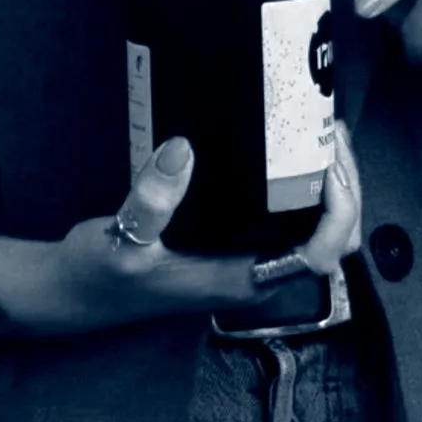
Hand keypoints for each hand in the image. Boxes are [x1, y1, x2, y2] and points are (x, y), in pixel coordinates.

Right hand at [45, 129, 363, 333]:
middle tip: (327, 132)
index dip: (338, 212)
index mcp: (242, 280)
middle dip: (344, 186)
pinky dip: (306, 183)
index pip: (319, 256)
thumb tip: (182, 149)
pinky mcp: (239, 244)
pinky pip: (294, 217)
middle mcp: (257, 274)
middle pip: (334, 238)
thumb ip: (150, 201)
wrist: (76, 291)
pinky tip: (292, 146)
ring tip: (319, 130)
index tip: (327, 164)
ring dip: (330, 182)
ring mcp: (251, 260)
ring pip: (319, 228)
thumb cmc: (99, 274)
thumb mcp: (118, 238)